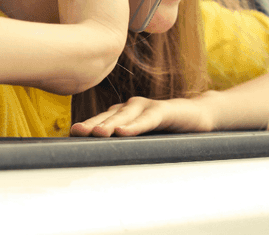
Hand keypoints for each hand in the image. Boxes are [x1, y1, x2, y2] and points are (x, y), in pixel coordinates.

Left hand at [69, 94, 219, 136]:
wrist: (197, 116)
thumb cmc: (166, 129)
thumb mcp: (142, 138)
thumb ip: (124, 145)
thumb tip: (99, 162)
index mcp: (123, 113)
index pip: (100, 119)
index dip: (86, 126)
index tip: (70, 134)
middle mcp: (131, 106)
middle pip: (108, 116)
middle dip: (92, 124)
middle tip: (77, 133)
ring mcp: (148, 106)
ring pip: (125, 116)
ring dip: (111, 124)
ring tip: (98, 133)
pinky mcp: (165, 110)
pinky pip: (148, 118)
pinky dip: (135, 125)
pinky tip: (124, 132)